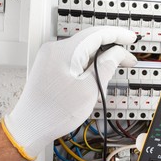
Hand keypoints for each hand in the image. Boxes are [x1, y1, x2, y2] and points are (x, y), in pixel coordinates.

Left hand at [3, 26, 137, 159]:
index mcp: (64, 51)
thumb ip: (106, 67)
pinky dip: (88, 64)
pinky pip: (73, 59)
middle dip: (111, 49)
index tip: (131, 38)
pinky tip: (95, 76)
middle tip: (127, 60)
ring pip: (82, 51)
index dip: (117, 35)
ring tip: (112, 72)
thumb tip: (117, 52)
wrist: (30, 126)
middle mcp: (55, 50)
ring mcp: (50, 58)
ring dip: (99, 59)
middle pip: (90, 41)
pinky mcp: (49, 67)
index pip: (97, 33)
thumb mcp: (89, 89)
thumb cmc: (54, 112)